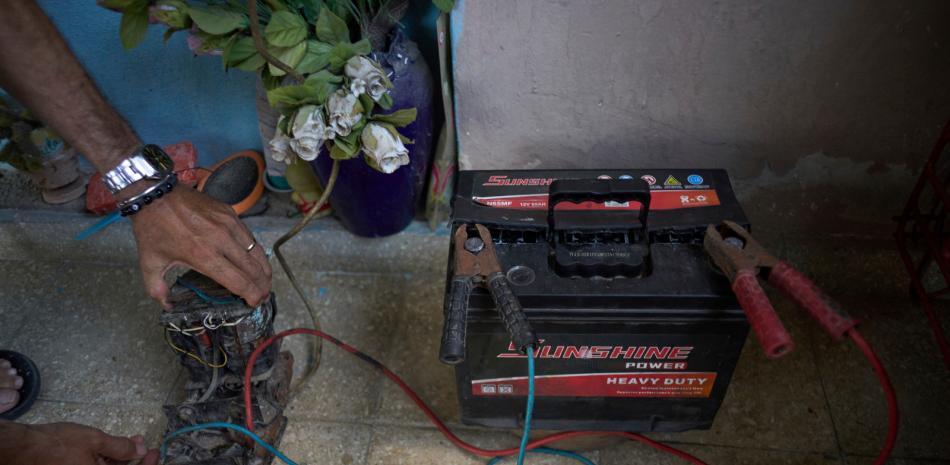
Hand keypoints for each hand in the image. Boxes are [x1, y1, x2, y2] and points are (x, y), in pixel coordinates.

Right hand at [0, 421, 158, 464]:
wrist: (23, 449)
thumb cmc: (56, 444)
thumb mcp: (93, 440)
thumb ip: (120, 447)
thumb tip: (140, 450)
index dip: (147, 464)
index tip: (155, 451)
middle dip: (134, 459)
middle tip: (141, 444)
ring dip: (121, 459)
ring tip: (130, 442)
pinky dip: (107, 461)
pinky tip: (112, 449)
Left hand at [130, 186, 271, 308]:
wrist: (155, 194)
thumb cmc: (153, 229)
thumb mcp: (149, 263)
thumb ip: (157, 289)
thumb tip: (168, 305)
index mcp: (203, 256)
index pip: (238, 281)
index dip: (251, 295)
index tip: (254, 303)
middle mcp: (221, 241)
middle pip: (253, 269)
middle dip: (262, 286)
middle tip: (263, 295)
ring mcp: (229, 225)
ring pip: (256, 251)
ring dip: (264, 269)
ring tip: (265, 280)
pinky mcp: (230, 213)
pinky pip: (249, 236)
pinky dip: (255, 251)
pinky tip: (254, 259)